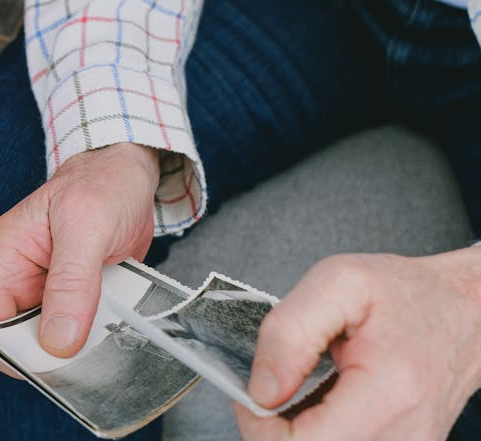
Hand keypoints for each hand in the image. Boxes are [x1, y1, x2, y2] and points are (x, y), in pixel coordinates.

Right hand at [0, 143, 160, 369]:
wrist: (129, 173)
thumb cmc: (101, 184)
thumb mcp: (87, 226)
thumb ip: (71, 283)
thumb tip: (58, 340)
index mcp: (2, 258)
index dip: (2, 349)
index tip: (45, 357)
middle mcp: (15, 279)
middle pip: (8, 341)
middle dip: (43, 353)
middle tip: (83, 350)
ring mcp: (42, 292)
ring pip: (42, 344)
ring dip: (72, 350)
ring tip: (103, 334)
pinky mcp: (70, 300)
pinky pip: (71, 335)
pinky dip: (91, 340)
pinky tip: (113, 328)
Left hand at [233, 249, 480, 440]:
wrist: (464, 312)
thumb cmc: (407, 295)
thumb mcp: (338, 283)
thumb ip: (289, 333)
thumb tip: (261, 390)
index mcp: (387, 394)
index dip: (258, 423)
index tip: (250, 392)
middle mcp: (404, 436)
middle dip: (272, 429)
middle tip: (271, 388)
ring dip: (294, 434)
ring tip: (297, 392)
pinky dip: (317, 434)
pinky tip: (317, 406)